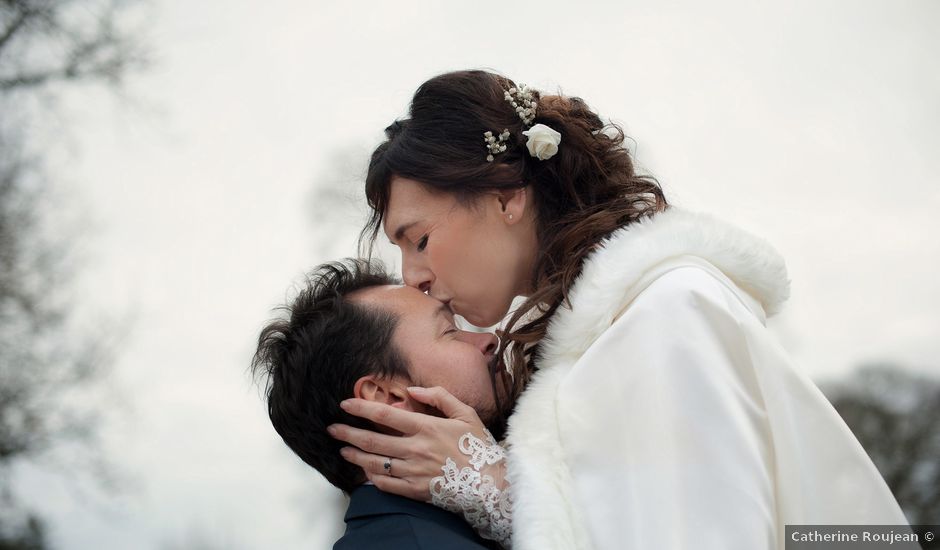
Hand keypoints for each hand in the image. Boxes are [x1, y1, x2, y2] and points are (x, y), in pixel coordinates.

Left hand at [327, 386, 488, 501]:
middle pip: (374, 441)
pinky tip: (365, 474)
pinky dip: (373, 480)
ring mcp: (415, 472)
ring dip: (356, 457)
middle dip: (349, 434)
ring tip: (343, 451)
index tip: (345, 404)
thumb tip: (414, 389)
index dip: (362, 409)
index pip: (386, 415)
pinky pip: (388, 485)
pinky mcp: (417, 490)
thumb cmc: (479, 447)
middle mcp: (417, 449)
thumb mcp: (465, 414)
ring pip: (376, 464)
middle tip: (333, 430)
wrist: (491, 483)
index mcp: (427, 428)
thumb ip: (439, 397)